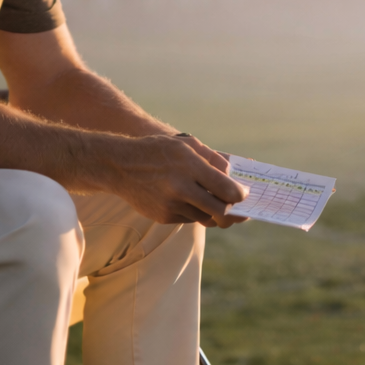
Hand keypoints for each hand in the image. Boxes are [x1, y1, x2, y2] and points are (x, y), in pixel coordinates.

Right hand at [108, 134, 249, 225]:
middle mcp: (181, 188)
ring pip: (205, 217)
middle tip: (239, 209)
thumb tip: (233, 173)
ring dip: (215, 213)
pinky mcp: (163, 217)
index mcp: (190, 166)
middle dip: (233, 212)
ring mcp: (171, 205)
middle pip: (220, 210)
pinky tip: (194, 202)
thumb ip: (212, 158)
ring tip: (219, 205)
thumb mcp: (186, 144)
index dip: (240, 195)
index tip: (245, 194)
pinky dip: (196, 212)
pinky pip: (189, 219)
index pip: (226, 189)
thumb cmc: (157, 150)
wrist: (119, 166)